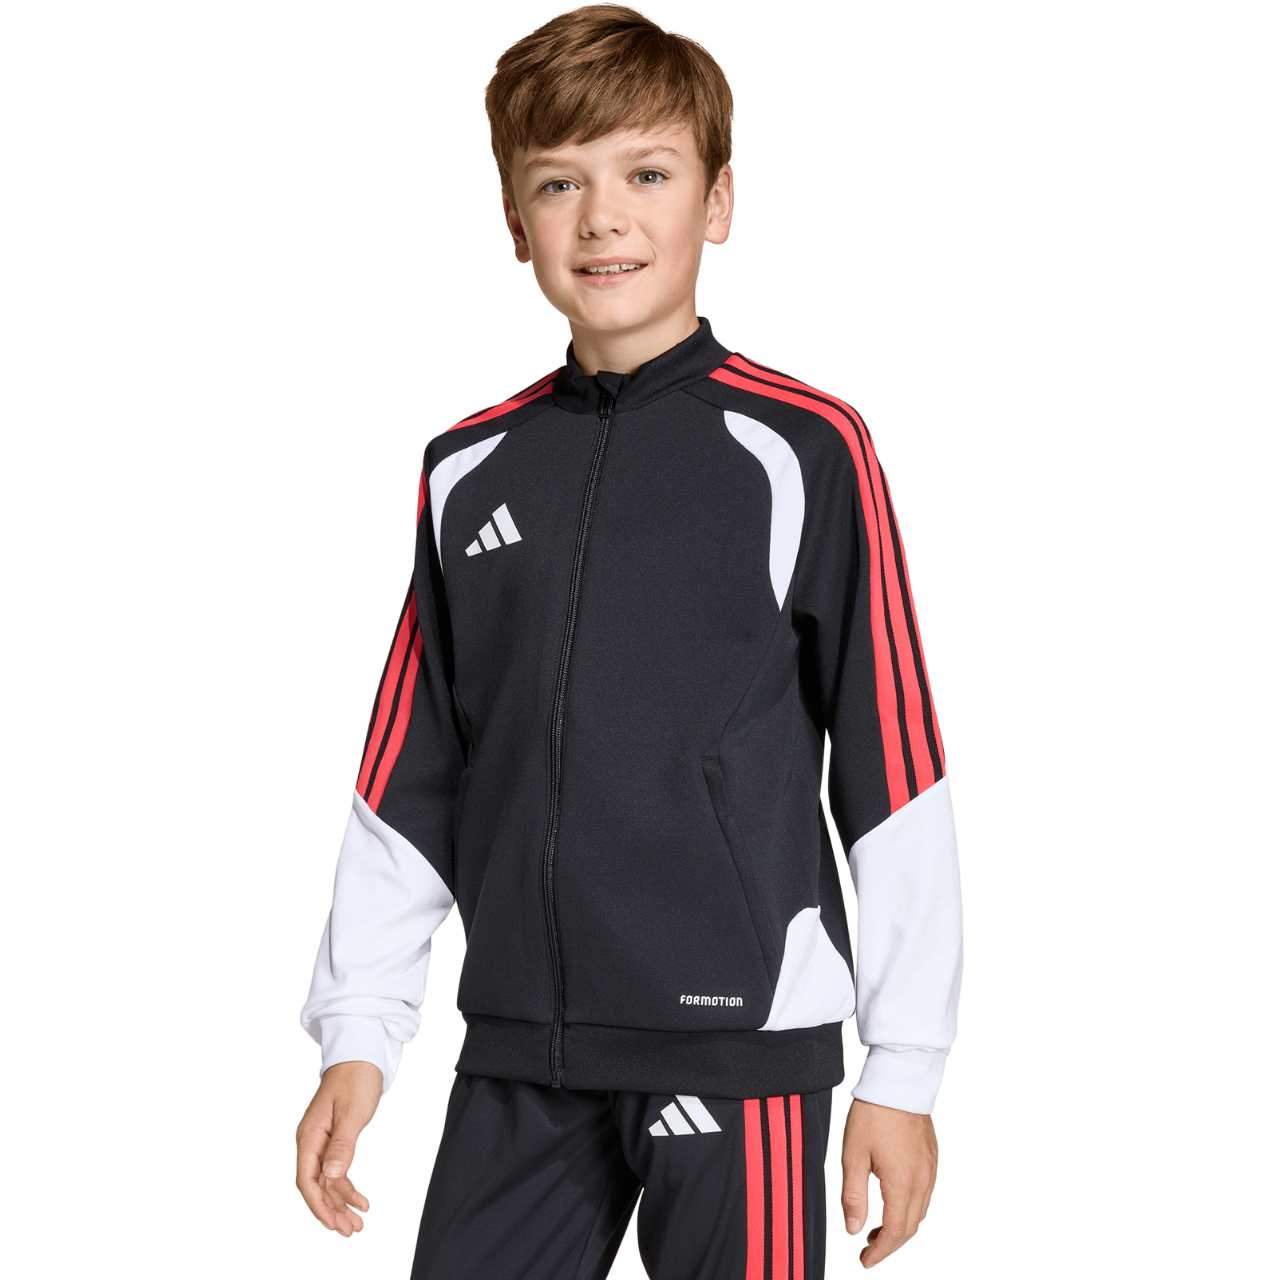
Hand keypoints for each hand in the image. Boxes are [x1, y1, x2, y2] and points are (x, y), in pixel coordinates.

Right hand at [295, 1060, 382, 1235]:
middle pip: (316, 1186)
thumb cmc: (356, 1078)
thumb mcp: (352, 1112)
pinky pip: (335, 1170)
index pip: (307, 1180)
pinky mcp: (333, 1139)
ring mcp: (321, 1141)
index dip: (318, 1205)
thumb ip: (342, 1144)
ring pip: (326, 1181)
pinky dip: (346, 1186)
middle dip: (331, 1210)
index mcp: (310, 1135)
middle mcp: (311, 1141)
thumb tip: (332, 1175)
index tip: (334, 1224)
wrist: (361, 1055)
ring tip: (356, 1223)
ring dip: (339, 1203)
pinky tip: (359, 1200)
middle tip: (350, 1230)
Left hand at [840, 1098, 937, 1267]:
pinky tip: (894, 1202)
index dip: (880, 1252)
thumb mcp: (853, 1155)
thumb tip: (853, 1229)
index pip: (895, 1232)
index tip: (865, 1260)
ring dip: (901, 1227)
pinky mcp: (932, 1157)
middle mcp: (922, 1180)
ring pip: (920, 1212)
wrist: (898, 1081)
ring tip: (878, 1229)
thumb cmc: (873, 1114)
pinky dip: (910, 1208)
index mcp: (902, 1183)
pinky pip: (925, 1194)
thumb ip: (853, 1196)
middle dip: (890, 1243)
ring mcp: (931, 1169)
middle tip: (868, 1249)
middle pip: (910, 1227)